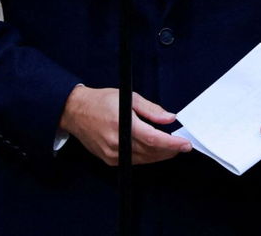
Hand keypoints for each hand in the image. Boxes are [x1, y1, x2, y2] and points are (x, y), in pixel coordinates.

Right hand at [59, 85, 192, 165]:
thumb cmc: (100, 101)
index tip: (185, 144)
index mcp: (123, 123)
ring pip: (144, 159)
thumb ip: (151, 110)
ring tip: (171, 147)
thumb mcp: (128, 98)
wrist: (75, 112)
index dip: (172, 143)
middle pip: (151, 152)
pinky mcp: (109, 160)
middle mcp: (117, 142)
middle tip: (181, 145)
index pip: (154, 139)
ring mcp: (112, 154)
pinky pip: (133, 161)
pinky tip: (152, 149)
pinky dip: (146, 157)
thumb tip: (170, 118)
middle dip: (170, 150)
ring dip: (160, 155)